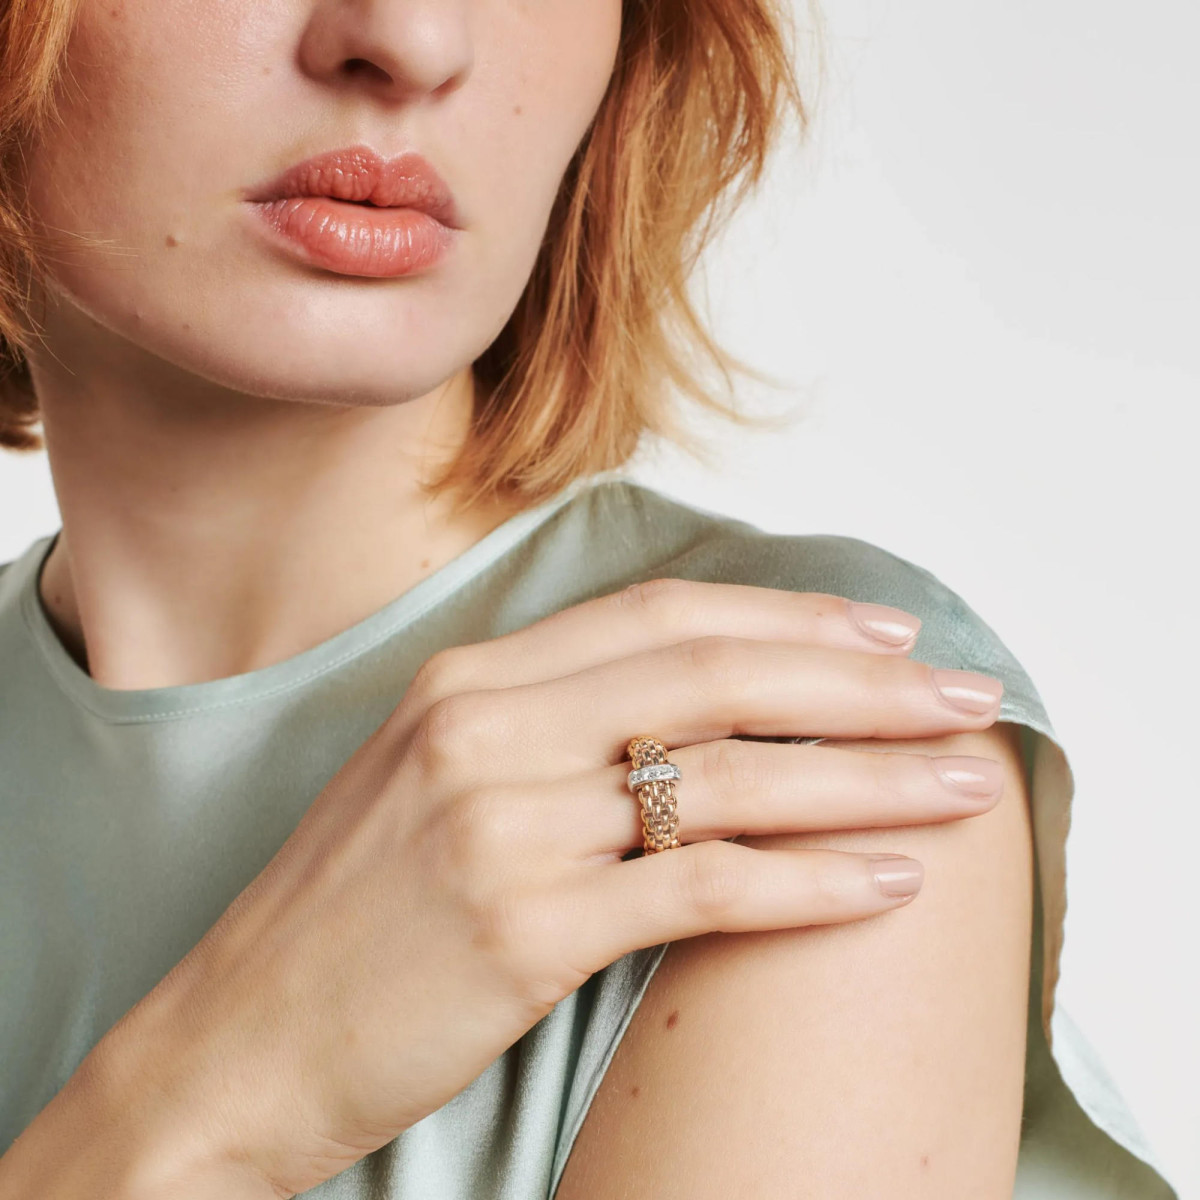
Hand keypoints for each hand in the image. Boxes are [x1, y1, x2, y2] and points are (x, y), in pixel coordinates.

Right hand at [87, 579, 1003, 1197]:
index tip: (886, 635)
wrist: (235, 1039)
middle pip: (715, 676)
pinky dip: (810, 883)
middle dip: (861, 684)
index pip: (663, 615)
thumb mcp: (434, 777)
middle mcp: (489, 727)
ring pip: (730, 777)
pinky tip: (890, 882)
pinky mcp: (522, 928)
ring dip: (867, 778)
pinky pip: (700, 889)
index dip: (789, 617)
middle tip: (967, 696)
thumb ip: (548, 727)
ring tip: (964, 784)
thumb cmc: (346, 915)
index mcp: (470, 678)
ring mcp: (503, 823)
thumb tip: (686, 720)